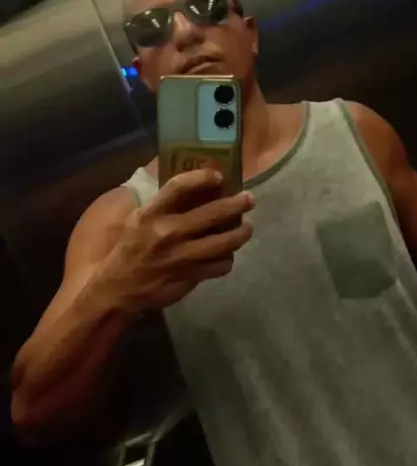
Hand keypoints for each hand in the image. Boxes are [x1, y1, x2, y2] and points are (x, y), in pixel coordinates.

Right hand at [100, 169, 253, 313]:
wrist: (118, 289)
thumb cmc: (129, 249)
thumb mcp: (138, 221)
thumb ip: (163, 207)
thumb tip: (196, 191)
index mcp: (151, 214)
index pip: (179, 186)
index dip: (202, 177)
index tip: (219, 176)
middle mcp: (168, 233)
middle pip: (212, 214)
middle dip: (236, 204)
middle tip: (249, 199)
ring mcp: (181, 257)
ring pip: (223, 242)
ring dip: (241, 233)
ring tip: (247, 228)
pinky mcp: (189, 277)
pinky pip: (219, 266)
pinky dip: (227, 259)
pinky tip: (227, 255)